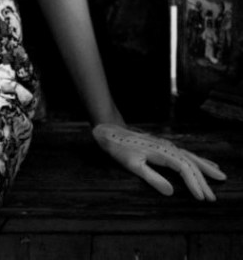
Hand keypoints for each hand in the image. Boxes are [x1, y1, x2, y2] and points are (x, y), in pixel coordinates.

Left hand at [92, 123, 225, 200]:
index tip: (202, 198)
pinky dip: (197, 160)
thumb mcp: (133, 165)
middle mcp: (168, 147)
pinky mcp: (164, 146)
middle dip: (204, 180)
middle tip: (213, 198)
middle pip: (191, 163)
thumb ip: (152, 178)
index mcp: (162, 152)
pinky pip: (185, 153)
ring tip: (220, 176)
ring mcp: (167, 145)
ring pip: (191, 157)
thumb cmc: (120, 149)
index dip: (194, 184)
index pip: (184, 169)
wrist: (111, 132)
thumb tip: (171, 192)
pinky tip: (203, 163)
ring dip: (204, 168)